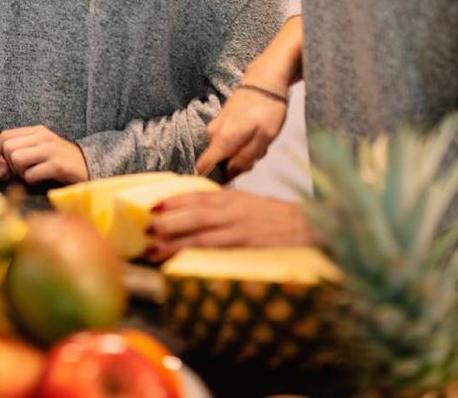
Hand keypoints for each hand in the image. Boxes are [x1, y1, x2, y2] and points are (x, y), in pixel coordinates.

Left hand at [0, 125, 88, 184]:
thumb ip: (17, 156)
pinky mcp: (57, 165)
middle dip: (9, 164)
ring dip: (20, 172)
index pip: (5, 135)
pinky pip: (31, 174)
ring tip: (32, 174)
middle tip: (20, 171)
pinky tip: (42, 179)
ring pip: (17, 159)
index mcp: (36, 131)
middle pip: (8, 147)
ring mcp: (50, 150)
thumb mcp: (38, 152)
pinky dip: (31, 180)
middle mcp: (42, 137)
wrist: (90, 166)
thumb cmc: (60, 161)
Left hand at [143, 191, 314, 261]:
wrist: (312, 228)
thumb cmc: (279, 220)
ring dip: (174, 241)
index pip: (198, 197)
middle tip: (144, 228)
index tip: (153, 206)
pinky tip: (181, 261)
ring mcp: (240, 229)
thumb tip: (197, 215)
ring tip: (153, 248)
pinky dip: (197, 255)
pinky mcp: (247, 247)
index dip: (174, 201)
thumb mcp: (251, 206)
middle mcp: (233, 210)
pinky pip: (217, 250)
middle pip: (193, 214)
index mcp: (233, 199)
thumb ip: (226, 208)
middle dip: (167, 221)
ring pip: (200, 234)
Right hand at [195, 84, 288, 177]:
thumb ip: (246, 158)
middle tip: (258, 153)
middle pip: (219, 162)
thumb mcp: (264, 138)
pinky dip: (241, 142)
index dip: (215, 178)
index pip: (203, 167)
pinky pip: (227, 141)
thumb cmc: (267, 109)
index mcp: (221, 140)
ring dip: (242, 152)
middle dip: (238, 163)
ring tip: (259, 140)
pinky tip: (254, 133)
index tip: (234, 178)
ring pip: (225, 151)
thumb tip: (230, 174)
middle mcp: (212, 134)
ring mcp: (215, 126)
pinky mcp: (220, 122)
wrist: (264, 81)